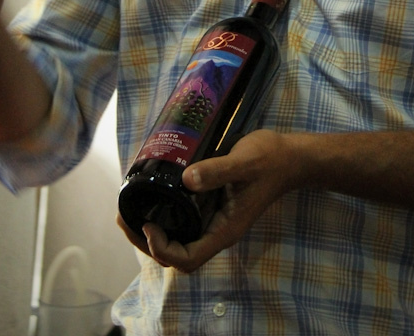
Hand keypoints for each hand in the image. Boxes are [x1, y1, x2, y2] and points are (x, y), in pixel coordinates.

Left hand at [129, 129, 301, 271]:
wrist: (289, 156)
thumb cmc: (269, 160)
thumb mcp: (244, 162)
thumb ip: (218, 171)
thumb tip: (188, 180)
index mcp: (224, 230)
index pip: (188, 258)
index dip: (163, 248)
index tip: (149, 224)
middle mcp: (216, 230)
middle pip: (176, 253)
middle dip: (146, 241)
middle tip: (124, 217)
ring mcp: (214, 218)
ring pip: (177, 237)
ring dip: (150, 228)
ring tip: (129, 208)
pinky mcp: (211, 204)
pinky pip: (182, 218)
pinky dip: (163, 212)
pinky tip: (152, 194)